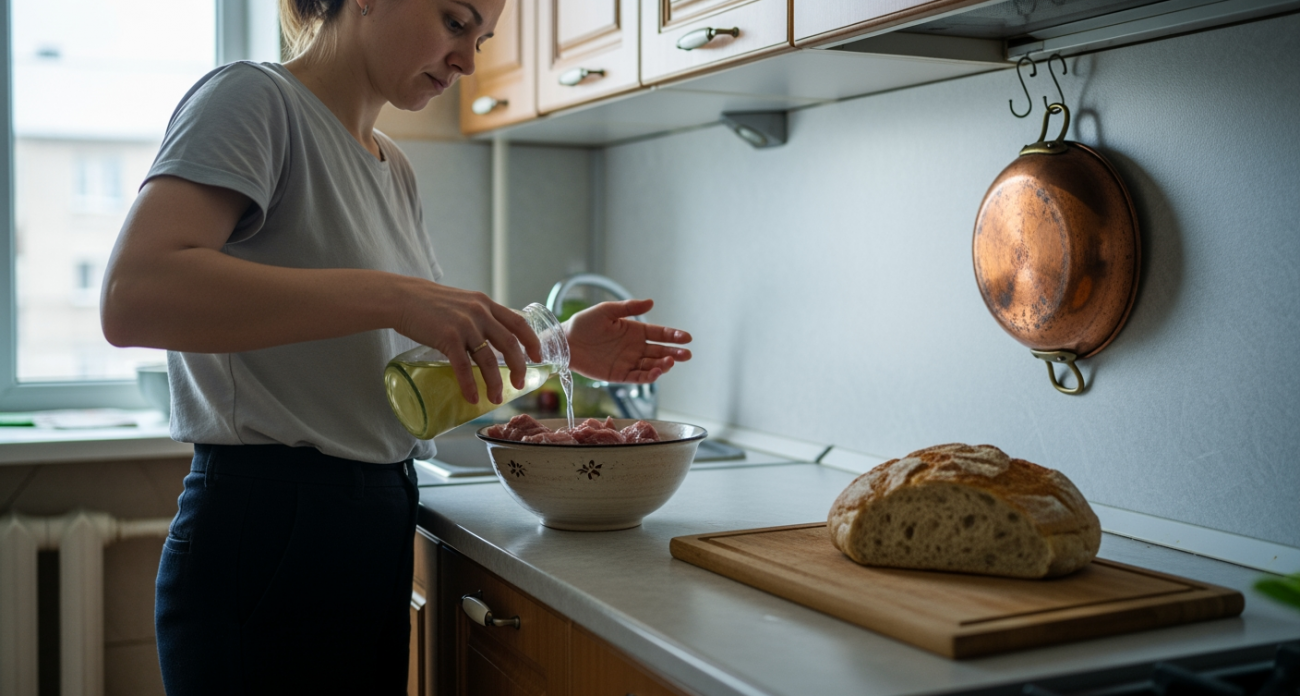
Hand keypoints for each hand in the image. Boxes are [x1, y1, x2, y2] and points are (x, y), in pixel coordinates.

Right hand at [394, 281, 541, 404]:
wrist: (403, 297)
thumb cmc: (430, 303)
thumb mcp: (463, 303)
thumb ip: (478, 317)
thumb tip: (489, 340)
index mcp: (486, 304)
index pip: (518, 323)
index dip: (532, 342)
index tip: (537, 357)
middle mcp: (479, 313)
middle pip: (509, 344)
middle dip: (519, 367)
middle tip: (519, 384)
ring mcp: (464, 325)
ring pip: (488, 359)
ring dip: (494, 382)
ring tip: (495, 398)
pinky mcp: (447, 337)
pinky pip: (463, 366)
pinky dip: (470, 384)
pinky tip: (472, 397)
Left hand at [564, 299, 691, 382]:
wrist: (565, 343)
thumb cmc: (583, 324)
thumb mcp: (606, 311)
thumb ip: (628, 308)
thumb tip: (651, 302)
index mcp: (634, 331)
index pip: (659, 334)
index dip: (673, 336)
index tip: (687, 338)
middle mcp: (634, 348)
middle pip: (659, 351)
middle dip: (674, 353)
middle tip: (686, 354)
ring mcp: (628, 362)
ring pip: (651, 366)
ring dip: (663, 365)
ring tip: (670, 362)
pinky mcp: (619, 375)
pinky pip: (637, 378)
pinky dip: (648, 377)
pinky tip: (656, 372)